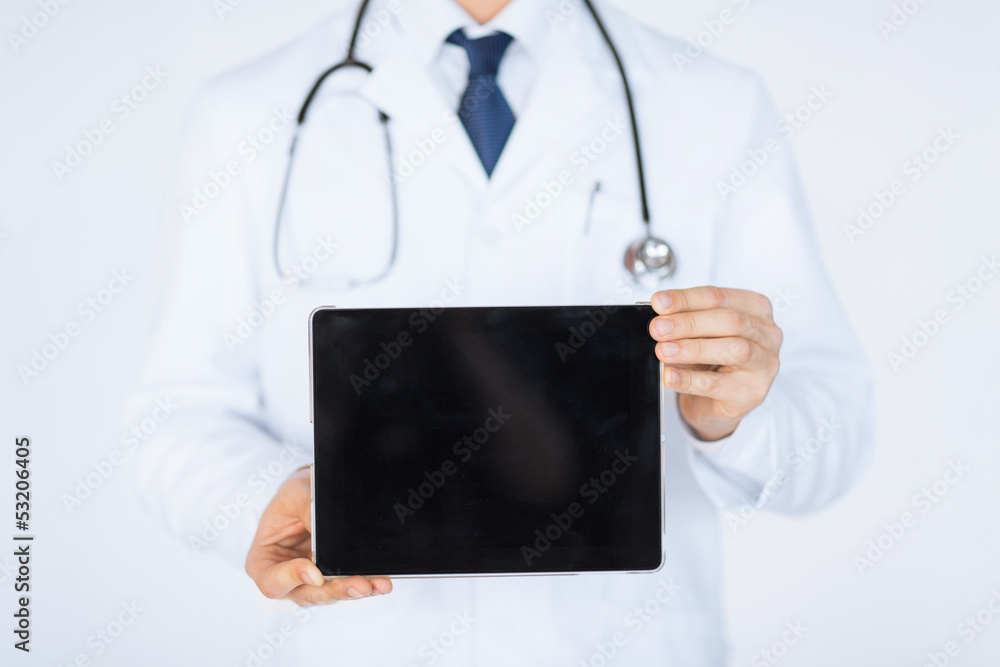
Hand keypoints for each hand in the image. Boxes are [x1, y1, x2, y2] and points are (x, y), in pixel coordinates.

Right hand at [245, 466, 391, 605]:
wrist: (314, 492)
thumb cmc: (295, 494)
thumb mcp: (295, 493)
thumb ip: (307, 511)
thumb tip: (327, 533)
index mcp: (263, 561)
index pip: (272, 582)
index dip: (293, 579)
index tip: (315, 572)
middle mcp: (285, 579)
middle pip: (307, 594)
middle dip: (335, 590)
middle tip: (359, 584)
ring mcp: (310, 583)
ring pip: (331, 594)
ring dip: (355, 589)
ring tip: (377, 584)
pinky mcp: (332, 580)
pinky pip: (347, 585)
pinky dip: (365, 583)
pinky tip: (380, 581)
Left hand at [648, 286, 781, 441]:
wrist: (715, 403)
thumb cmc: (711, 361)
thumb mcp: (699, 334)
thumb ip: (685, 321)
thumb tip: (660, 317)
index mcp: (755, 308)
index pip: (719, 297)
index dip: (686, 299)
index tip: (659, 303)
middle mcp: (766, 334)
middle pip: (730, 321)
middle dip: (688, 323)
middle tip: (658, 328)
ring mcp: (764, 364)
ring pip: (733, 350)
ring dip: (692, 349)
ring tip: (664, 351)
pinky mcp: (752, 393)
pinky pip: (718, 384)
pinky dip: (690, 380)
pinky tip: (671, 376)